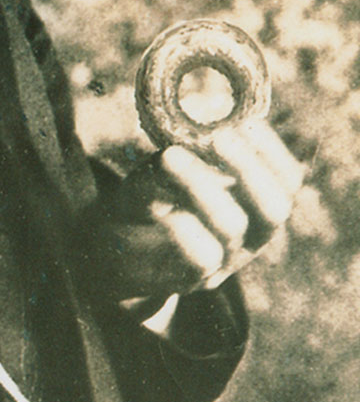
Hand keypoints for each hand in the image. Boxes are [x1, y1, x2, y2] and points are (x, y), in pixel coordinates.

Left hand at [96, 118, 303, 303]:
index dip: (272, 151)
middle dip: (249, 168)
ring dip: (203, 185)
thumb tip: (183, 136)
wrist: (114, 253)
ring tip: (171, 156)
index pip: (286, 181)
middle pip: (274, 209)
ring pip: (233, 226)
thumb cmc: (148, 200)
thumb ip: (177, 153)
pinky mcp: (192, 279)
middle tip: (218, 136)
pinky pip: (199, 254)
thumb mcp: (162, 171)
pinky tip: (160, 205)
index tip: (246, 121)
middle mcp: (250, 238)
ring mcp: (225, 261)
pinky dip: (180, 224)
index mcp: (255, 206)